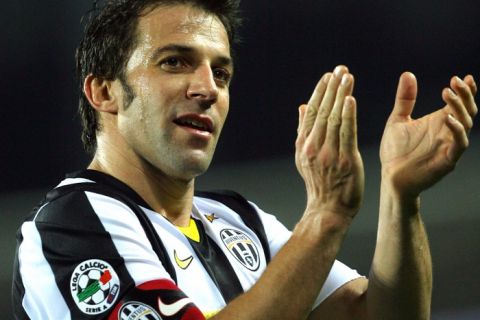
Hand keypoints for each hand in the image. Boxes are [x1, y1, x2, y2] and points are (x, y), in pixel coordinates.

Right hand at [295, 66, 363, 219]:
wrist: (328, 209)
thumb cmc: (319, 182)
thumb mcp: (304, 157)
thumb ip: (304, 130)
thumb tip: (303, 106)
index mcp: (303, 145)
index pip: (311, 112)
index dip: (320, 92)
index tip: (328, 75)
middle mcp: (313, 147)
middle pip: (322, 111)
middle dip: (332, 88)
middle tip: (340, 69)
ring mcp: (328, 154)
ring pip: (334, 118)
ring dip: (341, 95)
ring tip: (347, 77)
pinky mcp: (345, 160)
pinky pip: (346, 133)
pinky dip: (348, 115)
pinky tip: (350, 99)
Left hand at [380, 72, 477, 197]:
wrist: (390, 177)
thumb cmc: (395, 151)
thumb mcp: (398, 120)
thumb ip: (405, 99)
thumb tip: (408, 74)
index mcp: (439, 122)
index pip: (458, 103)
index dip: (465, 90)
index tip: (464, 77)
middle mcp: (448, 132)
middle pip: (467, 110)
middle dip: (464, 95)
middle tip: (455, 81)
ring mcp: (450, 145)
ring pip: (466, 124)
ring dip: (459, 107)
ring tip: (447, 93)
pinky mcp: (448, 160)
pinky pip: (459, 144)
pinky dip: (457, 130)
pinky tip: (447, 118)